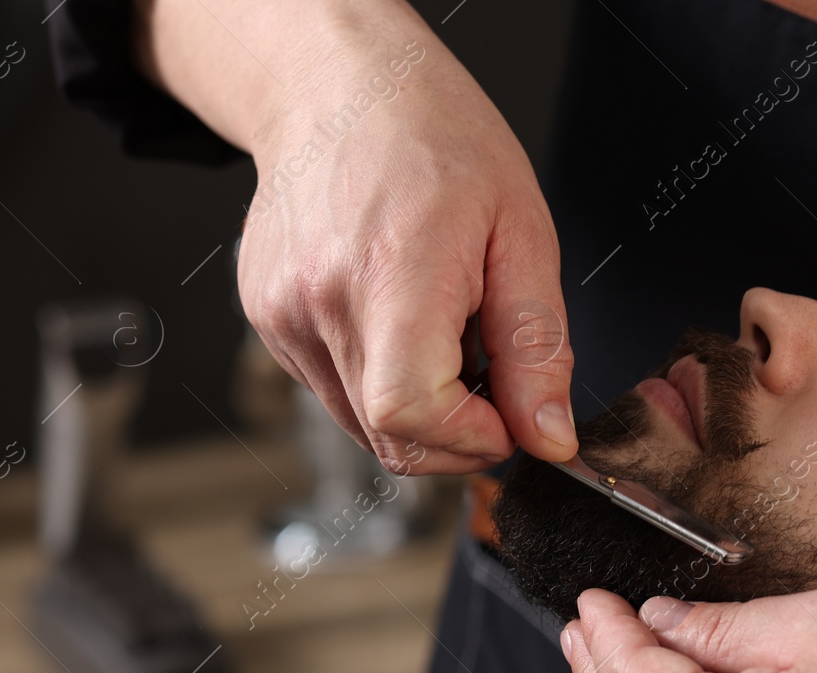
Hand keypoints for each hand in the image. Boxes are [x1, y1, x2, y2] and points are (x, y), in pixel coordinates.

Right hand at [137, 0, 577, 473]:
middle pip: (388, 440)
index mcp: (390, 274)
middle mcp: (320, 301)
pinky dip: (381, 382)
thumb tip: (548, 436)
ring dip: (420, 411)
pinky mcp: (269, 322)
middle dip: (457, 437)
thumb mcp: (522, 234)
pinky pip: (335, 392)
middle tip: (492, 377)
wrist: (340, 87)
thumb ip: (537, 346)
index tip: (510, 417)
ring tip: (446, 334)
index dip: (473, 438)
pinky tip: (402, 322)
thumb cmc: (437, 138)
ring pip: (361, 426)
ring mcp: (284, 316)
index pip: (413, 416)